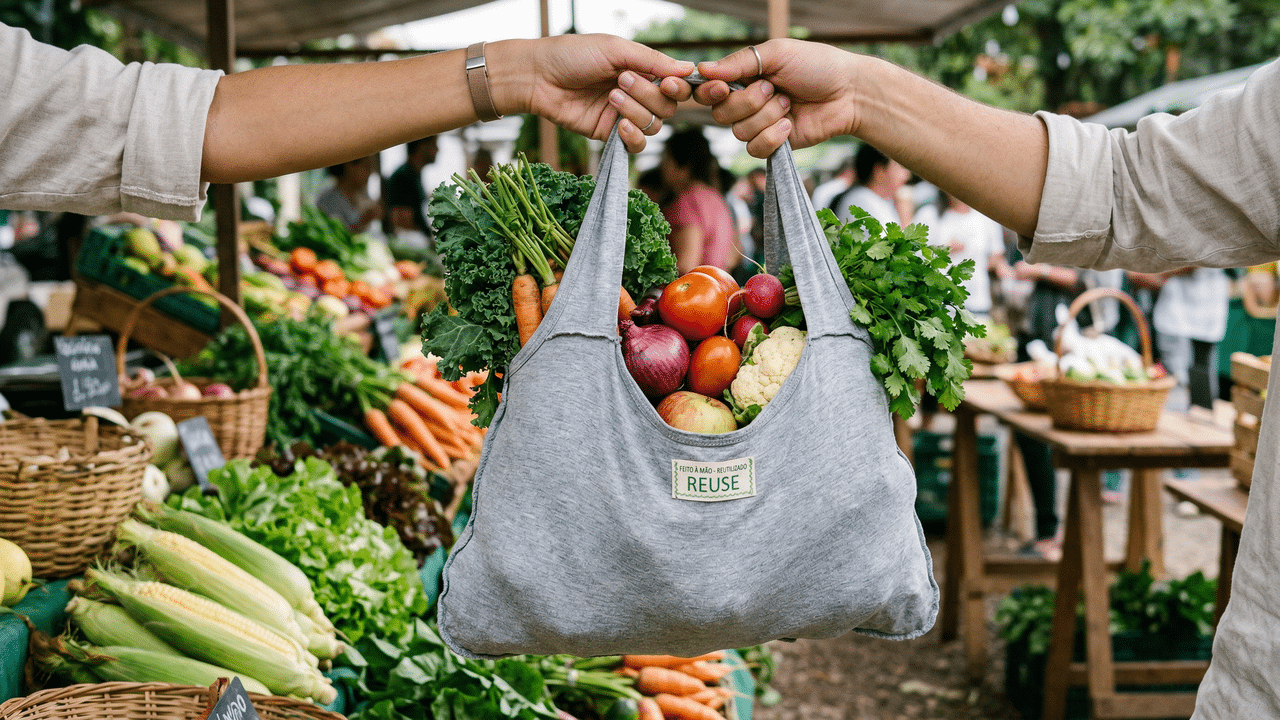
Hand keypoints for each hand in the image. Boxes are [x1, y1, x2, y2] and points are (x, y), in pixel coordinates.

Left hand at [489, 35, 694, 152]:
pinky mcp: (609, 134)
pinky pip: (636, 145)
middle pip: (667, 107)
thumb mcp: (615, 49)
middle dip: (648, 95)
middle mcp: (637, 93)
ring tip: (610, 96)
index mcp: (642, 69)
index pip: (675, 85)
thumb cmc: (573, 55)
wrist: (538, 77)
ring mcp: (624, 115)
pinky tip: (621, 126)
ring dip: (635, 111)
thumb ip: (652, 60)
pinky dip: (634, 138)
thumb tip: (689, 68)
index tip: (669, 83)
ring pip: (653, 126)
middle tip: (622, 80)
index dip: (678, 88)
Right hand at [691, 39, 859, 157]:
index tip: (723, 87)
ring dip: (767, 117)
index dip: (710, 92)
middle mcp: (747, 101)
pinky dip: (773, 137)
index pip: (709, 90)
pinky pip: (755, 149)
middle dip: (748, 102)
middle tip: (774, 89)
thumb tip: (702, 69)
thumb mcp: (777, 54)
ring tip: (789, 104)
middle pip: (720, 114)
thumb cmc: (817, 65)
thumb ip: (739, 62)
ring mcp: (759, 124)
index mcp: (744, 77)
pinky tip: (791, 125)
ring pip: (739, 132)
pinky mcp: (773, 144)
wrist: (849, 93)